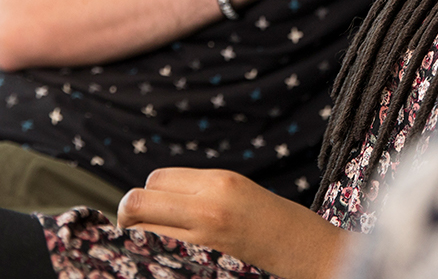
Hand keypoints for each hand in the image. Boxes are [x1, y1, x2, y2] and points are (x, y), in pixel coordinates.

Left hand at [119, 168, 350, 278]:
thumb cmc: (274, 222)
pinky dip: (153, 250)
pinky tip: (161, 253)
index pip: (155, 179)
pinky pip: (160, 250)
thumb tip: (157, 197)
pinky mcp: (205, 258)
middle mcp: (208, 203)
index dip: (149, 193)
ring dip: (137, 234)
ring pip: (141, 229)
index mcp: (219, 180)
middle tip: (134, 225)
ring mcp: (204, 234)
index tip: (153, 207)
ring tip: (149, 240)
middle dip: (129, 213)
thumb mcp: (238, 191)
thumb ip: (200, 191)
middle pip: (139, 200)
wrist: (307, 252)